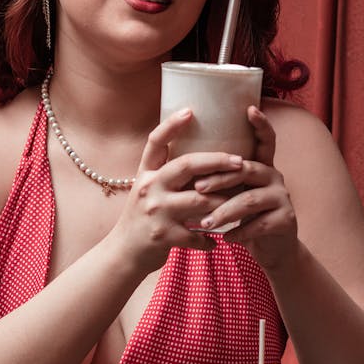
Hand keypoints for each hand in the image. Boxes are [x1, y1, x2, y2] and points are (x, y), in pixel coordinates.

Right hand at [111, 108, 243, 268]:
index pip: (156, 142)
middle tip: (240, 161)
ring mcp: (157, 212)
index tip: (190, 110)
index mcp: (146, 174)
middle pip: (186, 165)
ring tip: (241, 200)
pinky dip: (210, 239)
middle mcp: (150, 188)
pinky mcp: (165, 236)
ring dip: (224, 201)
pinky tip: (218, 241)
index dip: (171, 125)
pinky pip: (197, 235)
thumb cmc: (141, 219)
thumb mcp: (147, 190)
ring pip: (200, 200)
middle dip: (217, 161)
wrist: (123, 254)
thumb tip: (199, 157)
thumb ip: (166, 174)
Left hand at [191, 106, 297, 268]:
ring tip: (206, 223)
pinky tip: (225, 239)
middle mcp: (274, 177)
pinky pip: (259, 224)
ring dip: (224, 211)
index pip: (264, 140)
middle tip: (198, 188)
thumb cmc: (244, 218)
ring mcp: (283, 198)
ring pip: (250, 199)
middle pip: (246, 170)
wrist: (271, 249)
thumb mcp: (234, 194)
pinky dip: (239, 232)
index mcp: (261, 166)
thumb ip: (222, 179)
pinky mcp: (286, 220)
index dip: (260, 124)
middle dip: (220, 179)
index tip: (250, 108)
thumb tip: (184, 164)